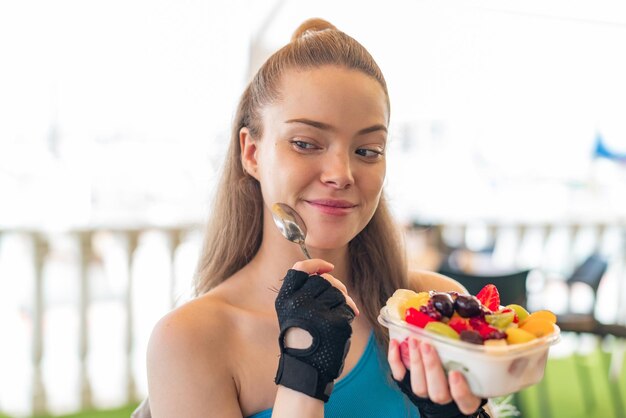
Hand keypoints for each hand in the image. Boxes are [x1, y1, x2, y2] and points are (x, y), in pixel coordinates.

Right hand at [274, 259, 356, 401]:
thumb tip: (327, 272)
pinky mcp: (335, 323)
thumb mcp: (292, 312)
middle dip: (335, 285)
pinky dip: (348, 314)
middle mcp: (298, 303)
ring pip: (337, 293)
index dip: (316, 264)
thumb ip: (304, 291)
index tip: (328, 267)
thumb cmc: (301, 339)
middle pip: (323, 280)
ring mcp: (317, 313)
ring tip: (339, 312)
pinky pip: (346, 309)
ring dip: (342, 300)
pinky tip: (342, 325)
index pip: (300, 269)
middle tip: (339, 295)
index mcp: (285, 298)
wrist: (305, 369)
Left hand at [388, 337, 488, 416]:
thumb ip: (473, 353)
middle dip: (431, 367)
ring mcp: (425, 393)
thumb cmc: (464, 367)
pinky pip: (399, 376)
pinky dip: (395, 359)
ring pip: (419, 386)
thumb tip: (473, 328)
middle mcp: (445, 397)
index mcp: (466, 396)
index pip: (465, 402)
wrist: (445, 379)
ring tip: (414, 340)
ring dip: (415, 361)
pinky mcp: (406, 384)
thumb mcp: (473, 363)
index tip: (455, 373)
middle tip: (427, 345)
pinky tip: (396, 342)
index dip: (459, 390)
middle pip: (438, 392)